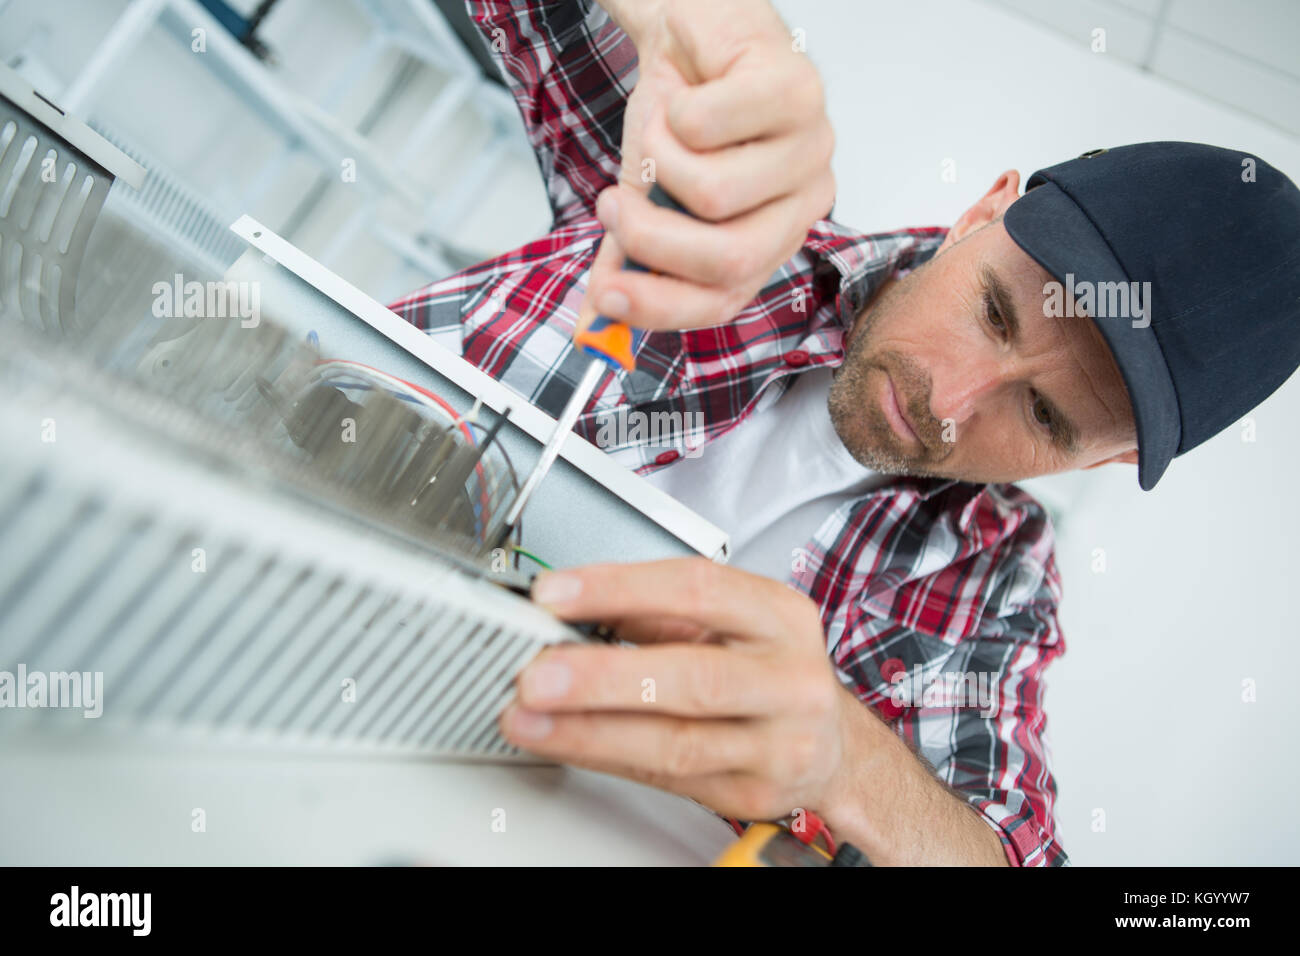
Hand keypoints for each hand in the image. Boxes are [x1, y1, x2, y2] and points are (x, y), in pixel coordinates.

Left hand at [499, 558, 858, 821]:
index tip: (555, 595)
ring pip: (676, 742)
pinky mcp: (752, 795)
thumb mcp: (730, 622)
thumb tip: (568, 608)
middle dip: (604, 677)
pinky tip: (564, 741)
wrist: (832, 747)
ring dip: (590, 730)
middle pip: (694, 677)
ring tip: (530, 716)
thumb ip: (654, 612)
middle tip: (537, 674)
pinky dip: (605, 757)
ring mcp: (778, 745)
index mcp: (781, 617)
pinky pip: (666, 778)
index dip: (620, 589)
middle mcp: (789, 680)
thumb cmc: (769, 671)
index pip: (697, 590)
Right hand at [584, 0, 836, 331]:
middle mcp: (805, 201)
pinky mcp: (799, 90)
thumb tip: (595, 326)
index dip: (662, 307)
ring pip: (714, 193)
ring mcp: (811, 146)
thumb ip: (626, 261)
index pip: (727, 300)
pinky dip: (676, 110)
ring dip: (659, 158)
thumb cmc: (682, 114)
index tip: (605, 294)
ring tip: (660, 129)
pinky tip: (688, 93)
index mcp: (774, 238)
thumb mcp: (644, 198)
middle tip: (613, 204)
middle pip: (730, 260)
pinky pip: (711, 127)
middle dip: (652, 239)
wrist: (691, 29)